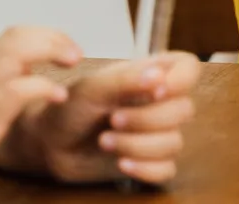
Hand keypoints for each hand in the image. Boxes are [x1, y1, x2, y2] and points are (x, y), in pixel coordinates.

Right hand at [0, 27, 80, 203]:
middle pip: (16, 36)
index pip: (10, 36)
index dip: (44, 35)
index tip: (65, 48)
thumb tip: (25, 75)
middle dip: (53, 36)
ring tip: (72, 61)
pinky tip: (59, 95)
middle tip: (75, 52)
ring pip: (16, 52)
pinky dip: (43, 87)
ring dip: (52, 49)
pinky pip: (15, 90)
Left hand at [0, 52, 200, 186]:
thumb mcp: (93, 86)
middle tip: (113, 119)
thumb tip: (159, 76)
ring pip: (175, 143)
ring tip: (105, 141)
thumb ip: (126, 78)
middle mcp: (161, 103)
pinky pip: (166, 170)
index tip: (155, 90)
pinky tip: (121, 163)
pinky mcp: (150, 162)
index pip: (189, 69)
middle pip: (184, 110)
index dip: (180, 81)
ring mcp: (158, 134)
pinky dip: (144, 169)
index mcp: (154, 75)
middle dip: (146, 119)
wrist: (49, 143)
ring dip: (138, 145)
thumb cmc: (71, 106)